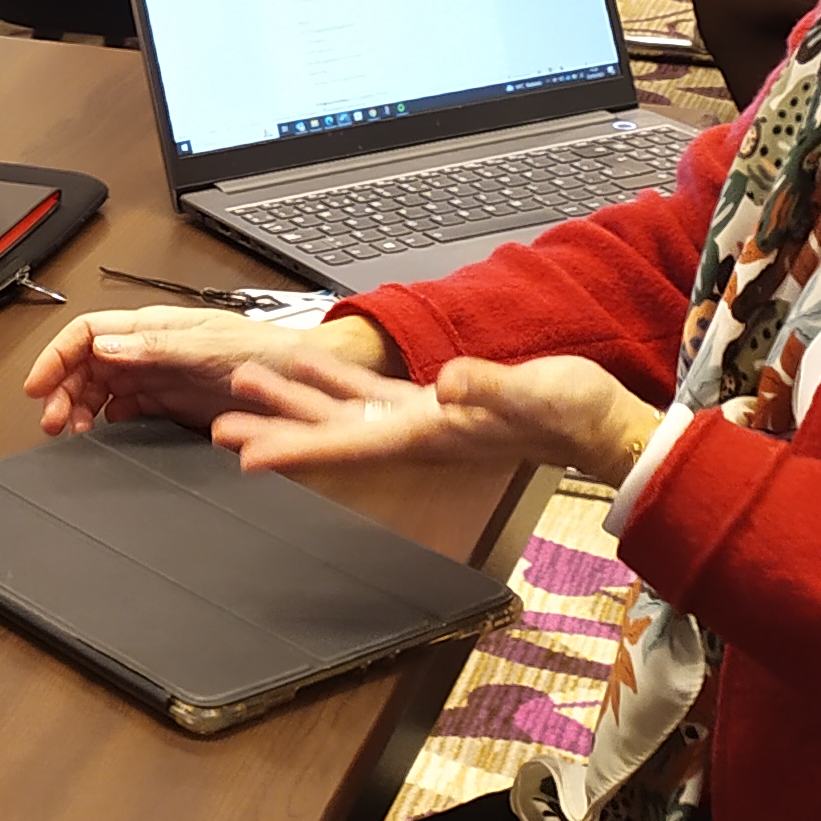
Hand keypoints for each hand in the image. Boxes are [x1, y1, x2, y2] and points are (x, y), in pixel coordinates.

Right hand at [25, 304, 396, 437]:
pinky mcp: (170, 403)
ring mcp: (159, 377)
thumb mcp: (211, 348)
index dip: (56, 357)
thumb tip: (106, 345)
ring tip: (72, 432)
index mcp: (154, 326)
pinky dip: (104, 422)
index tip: (38, 387)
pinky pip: (124, 410)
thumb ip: (157, 347)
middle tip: (53, 422)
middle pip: (86, 363)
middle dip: (61, 389)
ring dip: (79, 408)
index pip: (88, 333)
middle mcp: (150, 349)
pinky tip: (101, 434)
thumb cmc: (270, 355)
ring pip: (100, 388)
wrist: (309, 384)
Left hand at [213, 345, 657, 482]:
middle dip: (275, 429)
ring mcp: (422, 420)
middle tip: (218, 427)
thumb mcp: (537, 394)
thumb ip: (494, 387)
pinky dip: (335, 380)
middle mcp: (415, 432)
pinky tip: (310, 363)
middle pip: (330, 433)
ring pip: (342, 410)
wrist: (602, 423)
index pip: (348, 446)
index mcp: (430, 433)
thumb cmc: (574, 414)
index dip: (296, 450)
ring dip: (293, 400)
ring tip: (244, 385)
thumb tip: (453, 382)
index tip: (245, 457)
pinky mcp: (435, 404)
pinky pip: (370, 393)